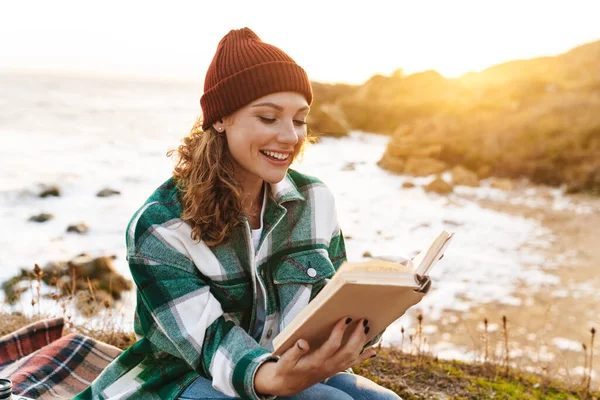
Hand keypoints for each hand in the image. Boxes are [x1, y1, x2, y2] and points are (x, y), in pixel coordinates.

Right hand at [254, 317, 375, 396]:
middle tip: (362, 320)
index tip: (345, 318)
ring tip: (366, 327)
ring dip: (362, 342)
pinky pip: (352, 364)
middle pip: (348, 351)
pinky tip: (372, 351)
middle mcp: (328, 366)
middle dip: (357, 335)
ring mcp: (333, 369)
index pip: (332, 345)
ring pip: (353, 357)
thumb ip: (295, 350)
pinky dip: (364, 357)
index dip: (340, 331)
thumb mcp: (286, 360)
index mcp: (316, 361)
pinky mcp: (335, 370)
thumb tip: (303, 342)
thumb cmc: (287, 369)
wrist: (288, 385)